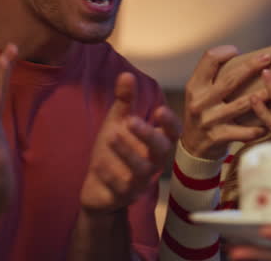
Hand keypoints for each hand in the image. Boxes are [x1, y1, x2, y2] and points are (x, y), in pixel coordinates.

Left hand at [79, 72, 179, 213]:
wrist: (98, 188)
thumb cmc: (114, 152)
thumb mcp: (117, 123)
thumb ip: (125, 101)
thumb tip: (127, 74)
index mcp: (155, 143)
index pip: (172, 133)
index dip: (169, 122)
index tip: (159, 110)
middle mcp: (153, 162)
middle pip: (162, 150)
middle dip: (148, 135)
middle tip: (131, 120)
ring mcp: (140, 181)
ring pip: (142, 170)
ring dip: (127, 152)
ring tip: (111, 136)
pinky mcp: (124, 195)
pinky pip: (122, 187)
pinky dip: (110, 174)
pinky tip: (99, 164)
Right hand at [181, 45, 270, 159]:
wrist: (192, 147)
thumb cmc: (203, 114)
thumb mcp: (200, 93)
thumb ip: (214, 78)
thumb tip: (243, 58)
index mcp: (195, 86)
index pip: (209, 60)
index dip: (224, 52)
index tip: (237, 50)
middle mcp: (200, 102)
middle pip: (230, 79)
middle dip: (251, 66)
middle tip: (268, 58)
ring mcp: (209, 120)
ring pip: (242, 104)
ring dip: (264, 94)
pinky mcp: (218, 137)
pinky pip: (245, 131)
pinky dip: (260, 127)